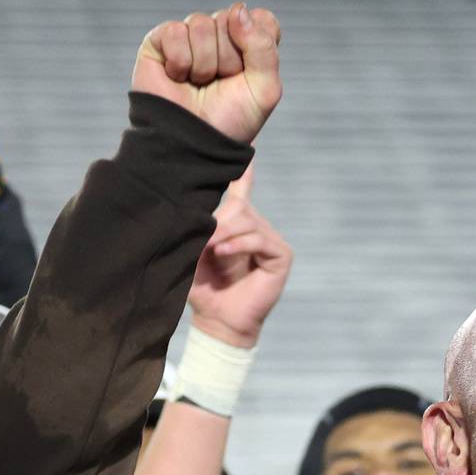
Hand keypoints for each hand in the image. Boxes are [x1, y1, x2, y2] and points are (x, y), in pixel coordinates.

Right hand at [132, 3, 281, 144]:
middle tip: (221, 83)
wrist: (192, 142)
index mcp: (250, 46)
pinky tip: (177, 77)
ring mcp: (191, 36)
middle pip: (232, 19)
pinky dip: (180, 62)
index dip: (258, 44)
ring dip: (204, 64)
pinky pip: (176, 32)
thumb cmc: (230, 120)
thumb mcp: (264, 91)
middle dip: (230, 59)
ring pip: (203, 24)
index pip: (262, 19)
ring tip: (198, 84)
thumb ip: (264, 48)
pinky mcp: (162, 39)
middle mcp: (222, 36)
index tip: (249, 73)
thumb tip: (238, 9)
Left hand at [188, 164, 291, 347]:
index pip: (242, 193)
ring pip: (248, 221)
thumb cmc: (203, 289)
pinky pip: (260, 238)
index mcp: (237, 226)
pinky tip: (225, 253)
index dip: (243, 174)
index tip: (246, 154)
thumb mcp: (193, 251)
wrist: (218, 321)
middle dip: (219, 221)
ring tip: (212, 250)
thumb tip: (201, 209)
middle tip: (204, 241)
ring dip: (225, 234)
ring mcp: (271, 241)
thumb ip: (199, 227)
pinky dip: (240, 244)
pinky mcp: (282, 256)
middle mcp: (257, 229)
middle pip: (240, 207)